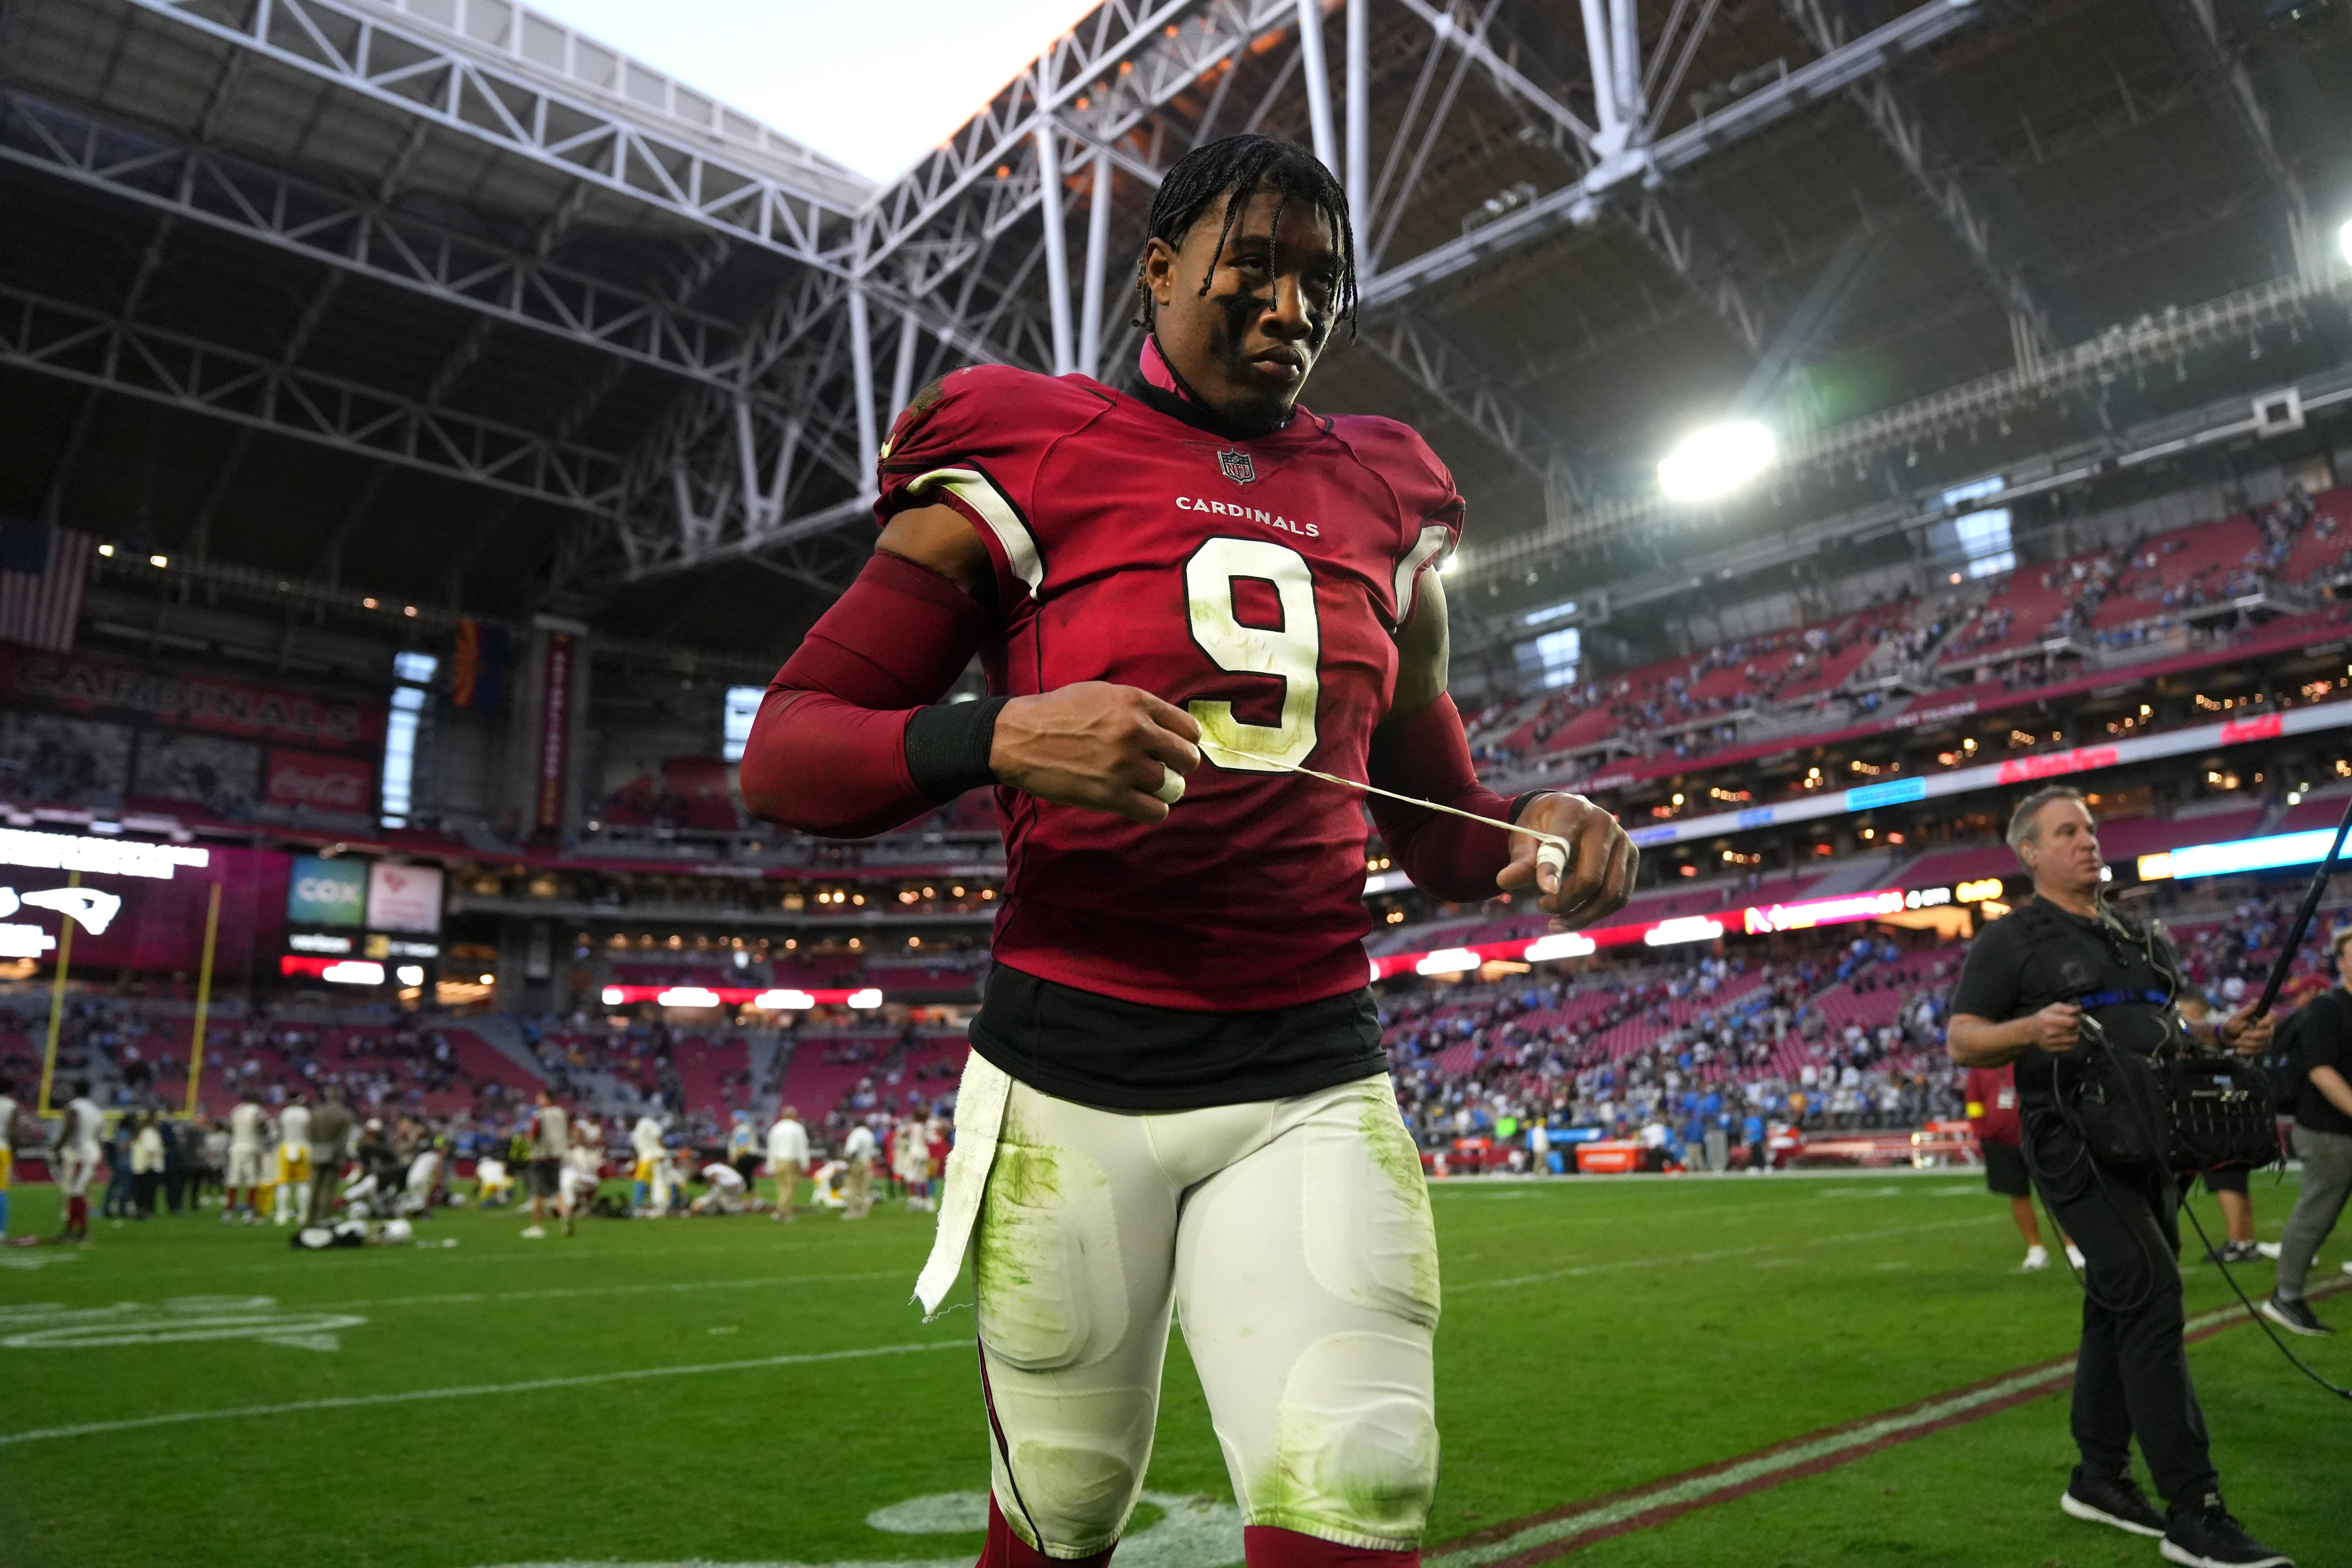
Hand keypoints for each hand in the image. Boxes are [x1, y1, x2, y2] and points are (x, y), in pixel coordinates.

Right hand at [989, 683, 1201, 824]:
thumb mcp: (1103, 694)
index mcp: (1136, 703)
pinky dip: (1152, 810)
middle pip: (1187, 759)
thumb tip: (1169, 728)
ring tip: (1145, 785)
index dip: (1185, 741)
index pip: (1189, 728)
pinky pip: (1155, 811)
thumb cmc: (1059, 713)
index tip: (1175, 748)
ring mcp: (1124, 765)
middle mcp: (1136, 732)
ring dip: (1163, 789)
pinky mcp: (1110, 795)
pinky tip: (1139, 803)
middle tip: (1165, 769)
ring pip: (1173, 787)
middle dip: (1180, 766)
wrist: (1018, 738)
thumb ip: (1138, 708)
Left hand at [1498, 792, 1636, 927]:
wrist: (1565, 812)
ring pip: (1611, 894)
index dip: (1552, 871)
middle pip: (1592, 879)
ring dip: (1582, 916)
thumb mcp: (1523, 837)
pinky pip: (1620, 896)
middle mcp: (1605, 824)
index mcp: (1572, 812)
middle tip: (1540, 906)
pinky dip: (1596, 913)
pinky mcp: (1631, 857)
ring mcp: (1623, 841)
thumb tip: (1504, 882)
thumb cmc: (1540, 826)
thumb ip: (1519, 860)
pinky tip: (1573, 917)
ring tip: (1555, 922)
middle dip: (1565, 902)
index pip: (1563, 847)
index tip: (1543, 895)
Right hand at [2025, 1002, 2081, 1052]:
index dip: (2077, 1020)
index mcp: (2048, 1019)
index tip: (2075, 1019)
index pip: (2072, 1022)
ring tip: (2070, 1031)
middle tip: (2072, 1024)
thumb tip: (2079, 1009)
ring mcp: (2051, 1042)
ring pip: (2074, 1039)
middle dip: (2076, 1026)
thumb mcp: (2052, 1008)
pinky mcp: (2053, 1049)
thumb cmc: (2043, 1017)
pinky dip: (2072, 1042)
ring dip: (2075, 1034)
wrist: (2030, 1031)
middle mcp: (2049, 1031)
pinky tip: (2067, 1037)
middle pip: (2074, 1030)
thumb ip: (2067, 1008)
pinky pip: (2071, 1046)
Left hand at [2218, 1007, 2271, 1054]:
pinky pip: (2257, 1051)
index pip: (2273, 1015)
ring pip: (2262, 1042)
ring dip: (2247, 1043)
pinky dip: (2246, 1050)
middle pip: (2268, 1032)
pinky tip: (2239, 1048)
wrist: (2227, 1038)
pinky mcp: (2262, 1048)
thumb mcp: (2236, 1017)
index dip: (2267, 1021)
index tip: (2257, 1024)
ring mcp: (2266, 1038)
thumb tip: (2256, 1001)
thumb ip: (2247, 1010)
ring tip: (2238, 1040)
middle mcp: (2267, 1027)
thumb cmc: (2232, 1025)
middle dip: (2253, 1035)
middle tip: (2242, 1035)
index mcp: (2262, 1017)